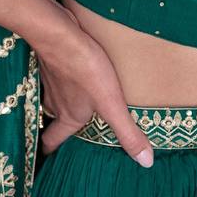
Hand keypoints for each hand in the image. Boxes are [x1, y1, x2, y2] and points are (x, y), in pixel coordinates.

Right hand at [34, 4, 155, 167]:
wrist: (60, 35)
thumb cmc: (85, 70)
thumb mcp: (112, 104)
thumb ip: (127, 132)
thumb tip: (145, 162)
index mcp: (69, 117)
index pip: (52, 141)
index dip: (51, 151)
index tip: (52, 158)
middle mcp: (55, 102)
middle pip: (53, 119)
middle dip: (59, 125)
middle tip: (70, 129)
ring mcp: (51, 80)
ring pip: (53, 97)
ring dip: (62, 100)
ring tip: (77, 99)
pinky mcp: (52, 61)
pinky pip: (56, 75)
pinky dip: (62, 77)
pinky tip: (74, 70)